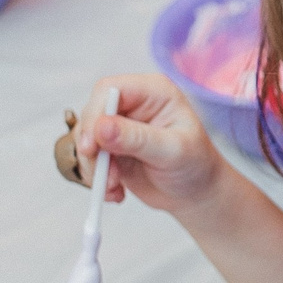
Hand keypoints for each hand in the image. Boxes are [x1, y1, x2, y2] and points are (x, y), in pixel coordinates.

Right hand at [70, 74, 226, 216]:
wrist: (196, 193)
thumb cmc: (195, 165)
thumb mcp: (172, 151)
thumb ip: (137, 138)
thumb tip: (101, 128)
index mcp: (153, 92)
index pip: (109, 89)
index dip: (95, 114)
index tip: (92, 146)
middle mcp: (133, 104)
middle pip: (92, 113)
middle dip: (91, 147)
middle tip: (101, 175)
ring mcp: (119, 127)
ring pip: (85, 138)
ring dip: (93, 167)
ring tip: (114, 188)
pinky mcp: (110, 148)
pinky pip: (88, 158)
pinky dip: (96, 179)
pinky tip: (116, 192)